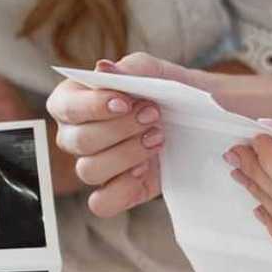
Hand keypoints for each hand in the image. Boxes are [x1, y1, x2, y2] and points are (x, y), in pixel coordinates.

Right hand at [47, 53, 190, 216]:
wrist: (208, 124)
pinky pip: (101, 203)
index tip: (125, 102)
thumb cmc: (176, 94)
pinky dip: (122, 188)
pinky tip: (145, 170)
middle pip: (78, 141)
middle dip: (120, 129)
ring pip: (88, 170)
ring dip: (127, 154)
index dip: (91, 106)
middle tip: (154, 116)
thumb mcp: (163, 74)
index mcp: (78, 102)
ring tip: (158, 139)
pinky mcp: (118, 190)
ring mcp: (97, 165)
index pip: (64, 107)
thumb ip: (135, 68)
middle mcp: (78, 135)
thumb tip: (103, 69)